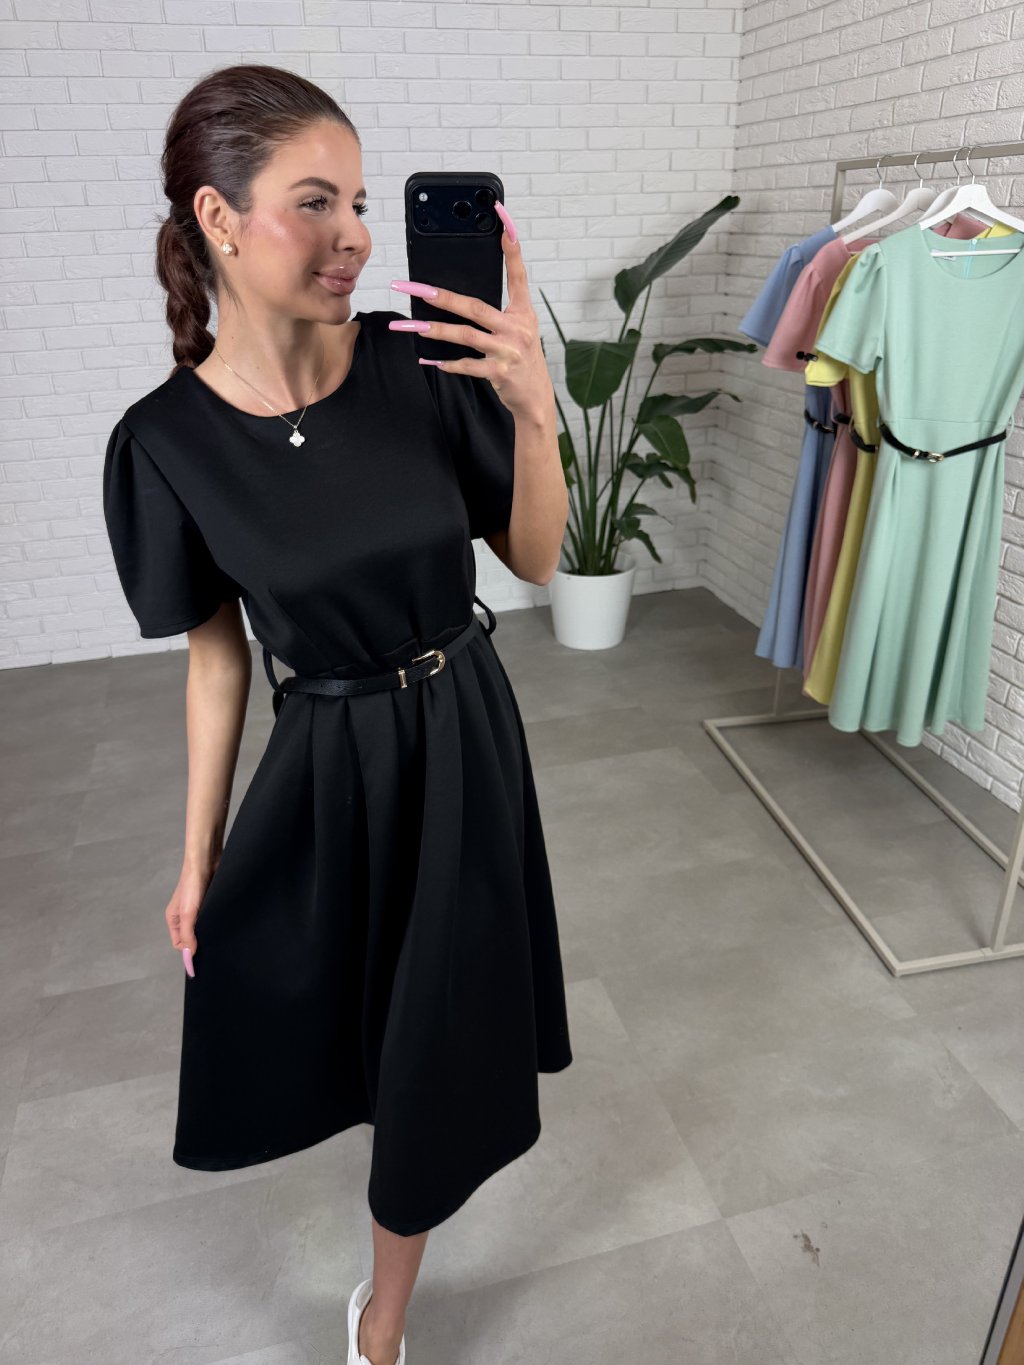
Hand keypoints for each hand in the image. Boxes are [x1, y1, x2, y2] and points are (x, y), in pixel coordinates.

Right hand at [167, 860, 217, 976]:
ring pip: (204, 929)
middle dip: (201, 944)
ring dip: (211, 933)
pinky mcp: (211, 903)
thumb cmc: (192, 883)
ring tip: (220, 936)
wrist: (207, 860)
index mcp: (174, 919)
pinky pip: (213, 919)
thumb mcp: (188, 913)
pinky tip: (225, 924)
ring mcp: (198, 909)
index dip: (189, 952)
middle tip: (214, 949)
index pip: (180, 945)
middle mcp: (185, 916)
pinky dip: (218, 923)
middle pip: (192, 938)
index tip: (202, 957)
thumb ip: (188, 935)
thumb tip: (189, 956)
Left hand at [389, 201, 555, 423]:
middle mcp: (517, 328)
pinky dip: (447, 363)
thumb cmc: (522, 360)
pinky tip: (429, 360)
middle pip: (474, 306)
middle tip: (414, 288)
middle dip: (441, 296)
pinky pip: (467, 365)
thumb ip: (498, 314)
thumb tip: (460, 299)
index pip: (517, 274)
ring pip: (465, 335)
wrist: (536, 399)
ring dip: (434, 330)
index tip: (503, 220)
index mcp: (523, 312)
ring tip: (409, 327)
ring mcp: (508, 350)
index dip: (512, 248)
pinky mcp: (499, 372)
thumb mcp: (519, 330)